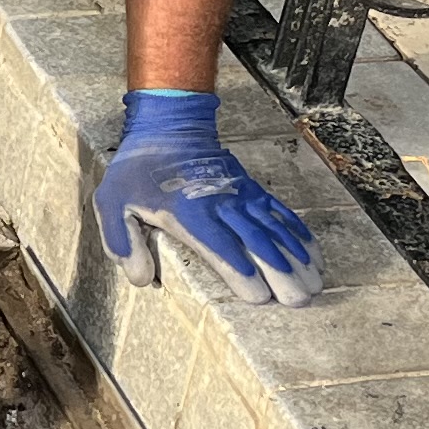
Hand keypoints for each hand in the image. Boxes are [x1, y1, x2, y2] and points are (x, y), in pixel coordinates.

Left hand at [97, 90, 321, 305]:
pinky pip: (279, 213)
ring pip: (275, 230)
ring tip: (315, 284)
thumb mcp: (112, 203)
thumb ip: (122, 242)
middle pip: (257, 242)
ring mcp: (241, 196)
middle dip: (281, 273)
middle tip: (300, 301)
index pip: (220, 247)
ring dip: (296, 258)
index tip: (259, 297)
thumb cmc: (137, 171)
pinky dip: (298, 233)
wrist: (168, 127)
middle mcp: (221, 205)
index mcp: (188, 213)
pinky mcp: (251, 190)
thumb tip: (142, 279)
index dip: (241, 272)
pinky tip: (313, 255)